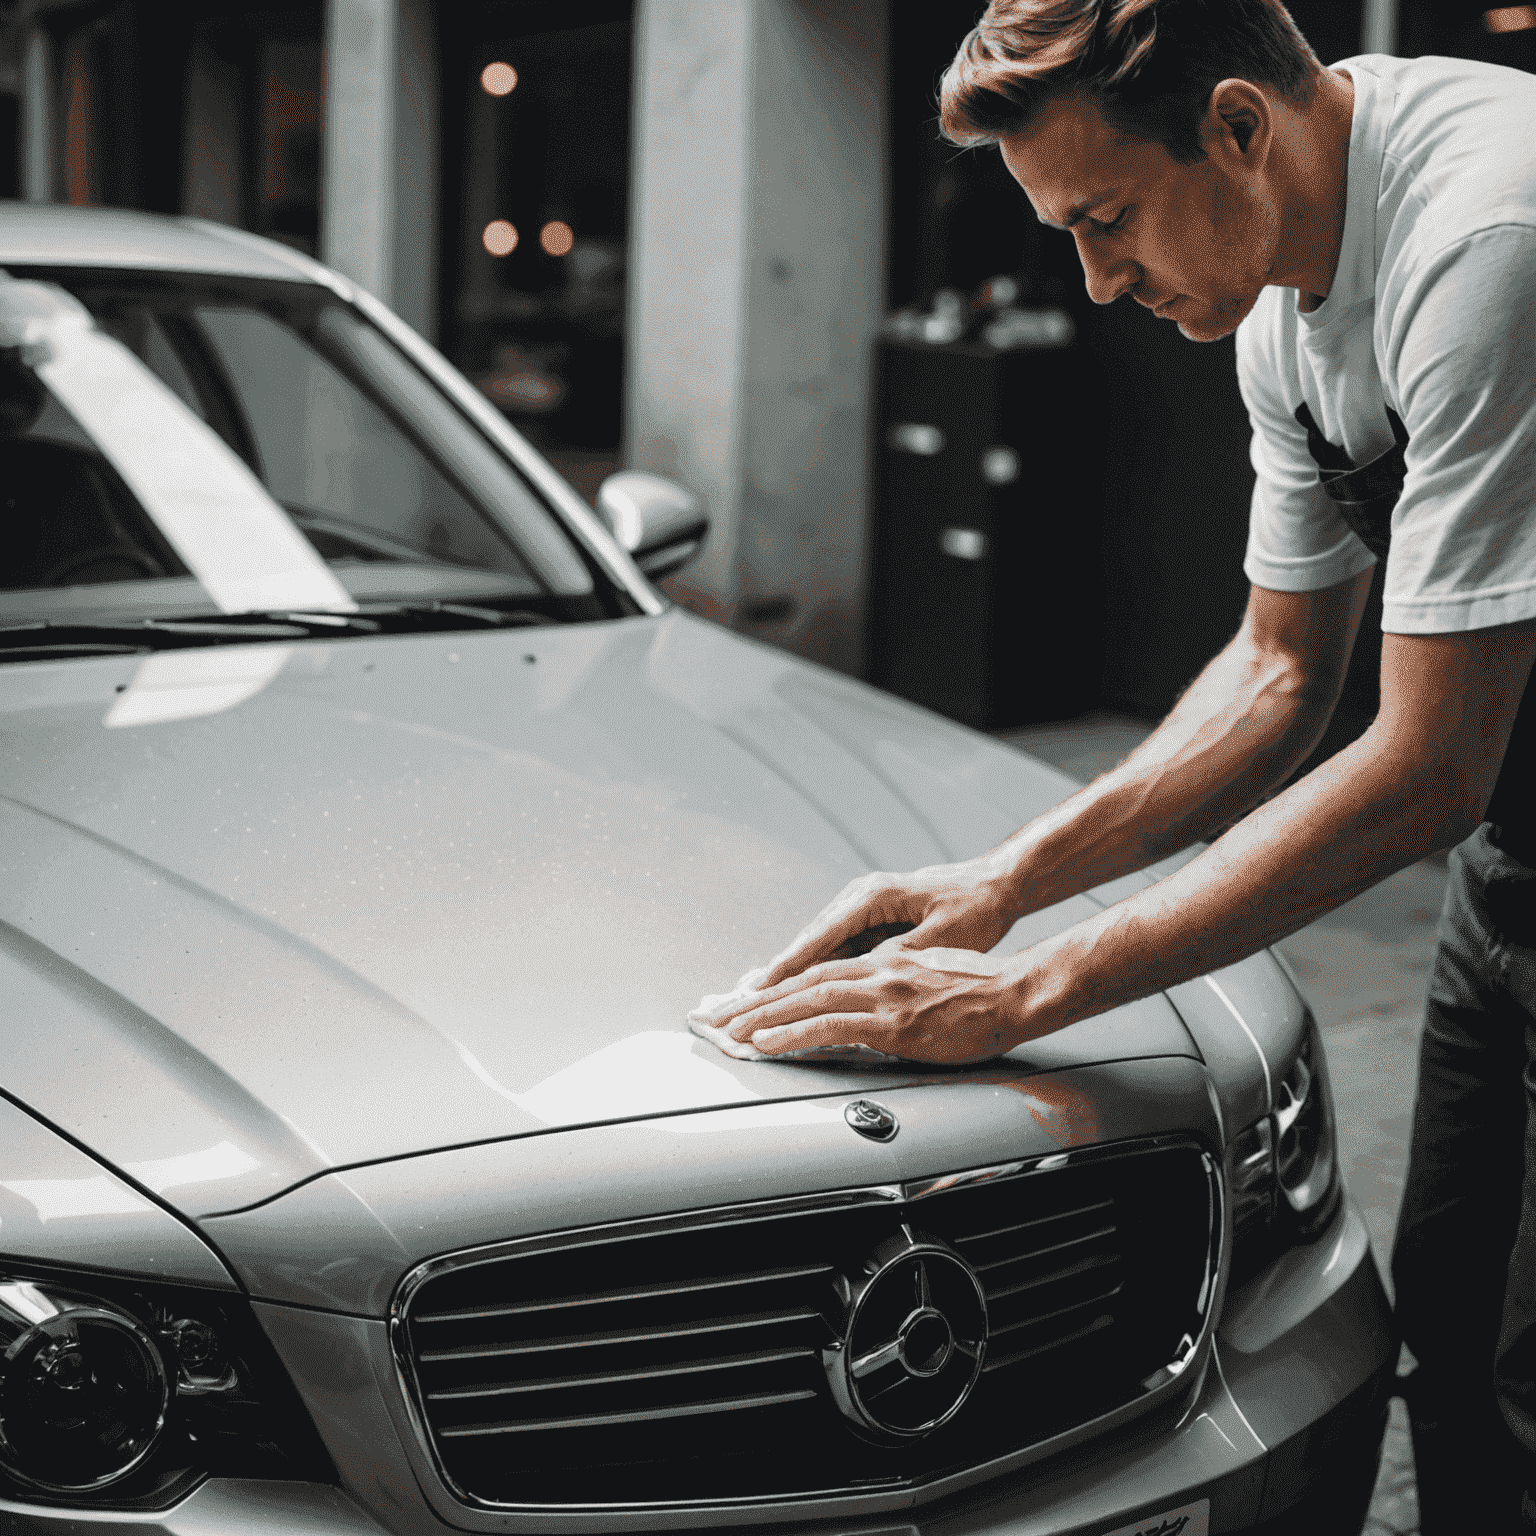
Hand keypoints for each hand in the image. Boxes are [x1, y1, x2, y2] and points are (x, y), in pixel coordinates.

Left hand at [695, 947, 1029, 1063]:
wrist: (1018, 992)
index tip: (746, 1001)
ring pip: (805, 1000)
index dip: (777, 987)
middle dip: (754, 1001)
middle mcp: (874, 972)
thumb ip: (895, 993)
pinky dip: (792, 1032)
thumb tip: (872, 1012)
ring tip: (728, 1030)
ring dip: (761, 1016)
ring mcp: (881, 995)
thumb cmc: (984, 991)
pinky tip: (768, 1041)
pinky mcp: (892, 1021)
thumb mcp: (930, 982)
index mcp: (882, 964)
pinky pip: (830, 1025)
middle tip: (717, 1016)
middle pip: (800, 983)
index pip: (816, 973)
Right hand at [758, 860, 1021, 987]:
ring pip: (817, 947)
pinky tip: (795, 991)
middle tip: (740, 1002)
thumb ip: (897, 958)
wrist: (995, 884)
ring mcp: (863, 907)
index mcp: (871, 897)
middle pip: (807, 943)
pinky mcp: (872, 920)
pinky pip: (835, 949)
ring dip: (789, 975)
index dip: (785, 970)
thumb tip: (860, 980)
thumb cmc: (974, 905)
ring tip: (755, 1002)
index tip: (757, 993)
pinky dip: (814, 970)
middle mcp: (860, 898)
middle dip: (773, 976)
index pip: (817, 939)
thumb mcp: (939, 938)